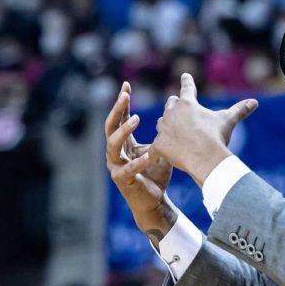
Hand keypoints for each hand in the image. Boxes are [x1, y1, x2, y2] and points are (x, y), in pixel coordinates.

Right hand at [105, 81, 174, 230]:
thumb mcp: (159, 149)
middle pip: (110, 126)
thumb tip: (174, 114)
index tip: (126, 85)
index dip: (122, 102)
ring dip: (124, 131)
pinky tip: (148, 155)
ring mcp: (115, 165)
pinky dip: (138, 161)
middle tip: (125, 96)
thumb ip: (161, 134)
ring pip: (113, 144)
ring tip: (136, 119)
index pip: (119, 118)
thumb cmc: (155, 173)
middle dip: (117, 110)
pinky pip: (128, 169)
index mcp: (124, 142)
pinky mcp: (122, 179)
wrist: (154, 200)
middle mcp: (115, 152)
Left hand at [151, 73, 257, 182]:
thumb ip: (239, 110)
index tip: (185, 75)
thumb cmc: (216, 136)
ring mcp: (163, 128)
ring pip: (162, 123)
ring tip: (171, 130)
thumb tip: (254, 102)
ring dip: (166, 125)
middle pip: (170, 104)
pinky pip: (155, 147)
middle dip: (174, 106)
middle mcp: (172, 112)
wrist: (204, 158)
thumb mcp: (227, 121)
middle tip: (177, 107)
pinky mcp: (158, 145)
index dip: (187, 81)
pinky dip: (157, 150)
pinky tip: (156, 155)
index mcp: (188, 103)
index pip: (187, 87)